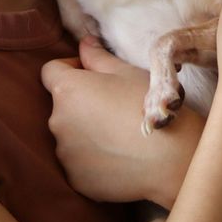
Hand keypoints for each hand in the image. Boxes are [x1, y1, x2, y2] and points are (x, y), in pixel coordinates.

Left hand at [40, 38, 193, 203]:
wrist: (171, 159)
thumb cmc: (150, 107)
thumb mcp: (126, 72)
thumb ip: (97, 56)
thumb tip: (83, 42)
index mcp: (67, 90)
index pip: (50, 70)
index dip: (70, 68)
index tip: (93, 75)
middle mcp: (56, 122)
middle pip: (61, 106)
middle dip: (81, 103)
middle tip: (115, 107)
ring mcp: (64, 154)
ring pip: (70, 136)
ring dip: (86, 132)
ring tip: (120, 136)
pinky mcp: (75, 179)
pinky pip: (79, 163)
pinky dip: (93, 159)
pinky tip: (120, 158)